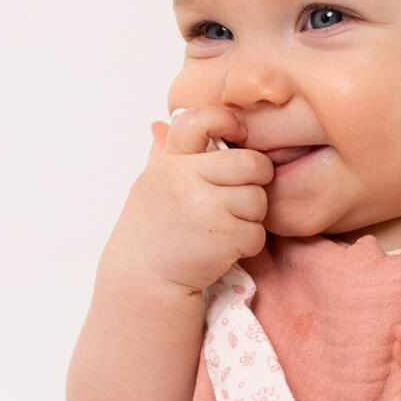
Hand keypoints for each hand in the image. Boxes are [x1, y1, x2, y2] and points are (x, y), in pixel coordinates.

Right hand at [105, 105, 274, 292]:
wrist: (142, 281)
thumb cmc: (151, 230)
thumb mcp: (150, 185)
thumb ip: (161, 154)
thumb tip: (162, 124)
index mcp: (171, 161)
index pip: (200, 119)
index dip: (227, 120)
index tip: (238, 134)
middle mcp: (185, 179)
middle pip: (252, 163)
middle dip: (258, 179)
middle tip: (243, 194)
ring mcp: (204, 208)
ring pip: (258, 200)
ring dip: (252, 216)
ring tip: (227, 226)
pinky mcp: (222, 238)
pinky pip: (258, 232)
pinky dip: (249, 243)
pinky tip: (226, 248)